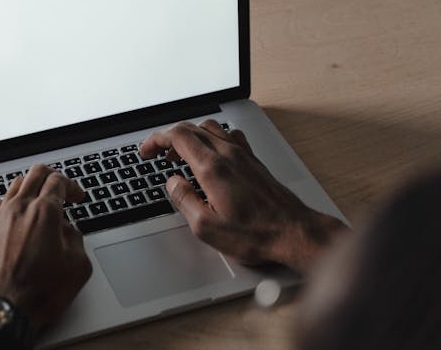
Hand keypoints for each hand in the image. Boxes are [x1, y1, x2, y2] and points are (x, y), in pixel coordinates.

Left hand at [0, 165, 91, 333]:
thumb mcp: (77, 267)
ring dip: (30, 188)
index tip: (76, 196)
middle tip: (60, 190)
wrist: (0, 312)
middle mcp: (18, 210)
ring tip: (39, 202)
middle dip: (51, 177)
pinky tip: (16, 218)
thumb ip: (76, 240)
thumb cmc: (35, 294)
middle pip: (34, 174)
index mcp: (44, 213)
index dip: (72, 185)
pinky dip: (11, 205)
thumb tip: (68, 232)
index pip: (58, 181)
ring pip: (14, 186)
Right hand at [140, 120, 347, 272]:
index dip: (156, 140)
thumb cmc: (256, 234)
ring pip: (210, 128)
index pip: (178, 136)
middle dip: (168, 138)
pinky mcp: (253, 161)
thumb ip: (184, 200)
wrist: (294, 233)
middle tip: (156, 153)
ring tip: (179, 155)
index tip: (146, 150)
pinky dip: (211, 138)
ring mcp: (243, 155)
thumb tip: (172, 183)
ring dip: (189, 136)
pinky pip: (228, 136)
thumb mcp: (206, 227)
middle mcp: (228, 155)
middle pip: (191, 128)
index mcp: (213, 168)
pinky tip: (210, 154)